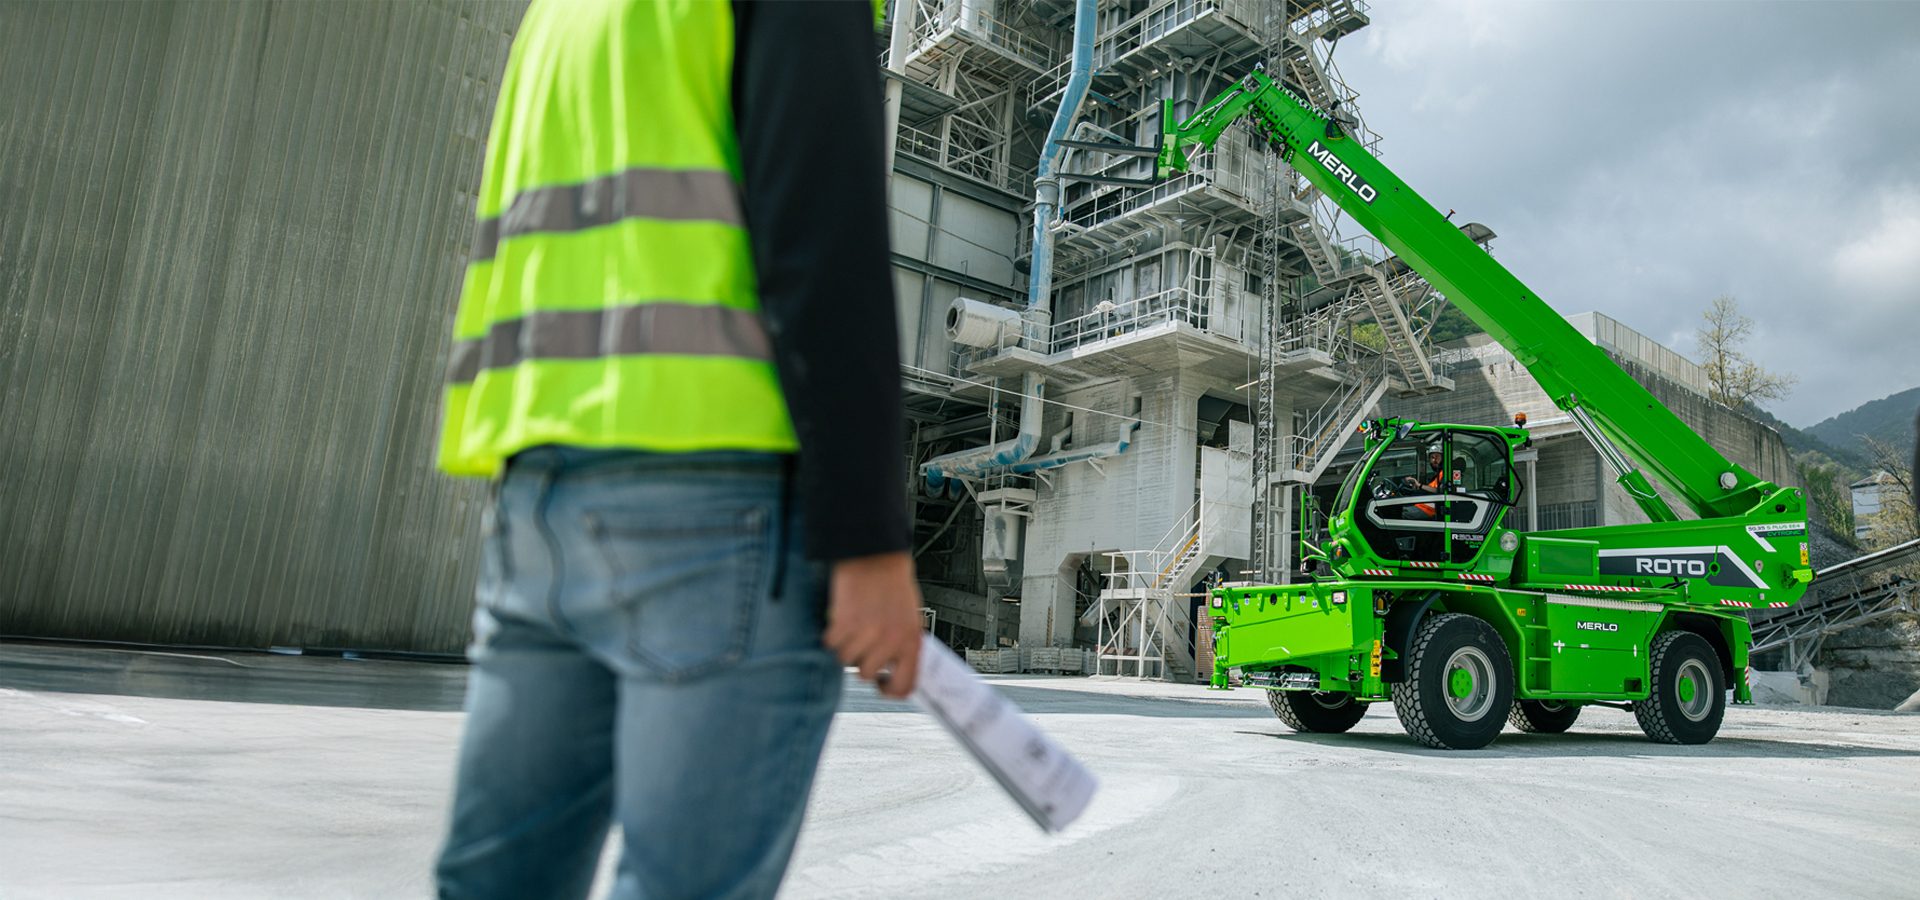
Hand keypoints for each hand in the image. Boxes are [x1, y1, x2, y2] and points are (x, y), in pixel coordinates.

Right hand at [823, 552, 923, 698]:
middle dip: (860, 660)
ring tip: (853, 625)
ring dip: (845, 645)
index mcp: (912, 642)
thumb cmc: (893, 586)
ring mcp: (868, 633)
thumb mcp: (910, 620)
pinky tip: (841, 618)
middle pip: (865, 675)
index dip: (889, 691)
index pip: (904, 687)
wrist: (875, 555)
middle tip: (862, 640)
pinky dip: (831, 633)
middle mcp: (891, 641)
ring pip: (845, 660)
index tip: (881, 681)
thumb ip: (903, 647)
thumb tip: (894, 673)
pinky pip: (830, 644)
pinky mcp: (845, 623)